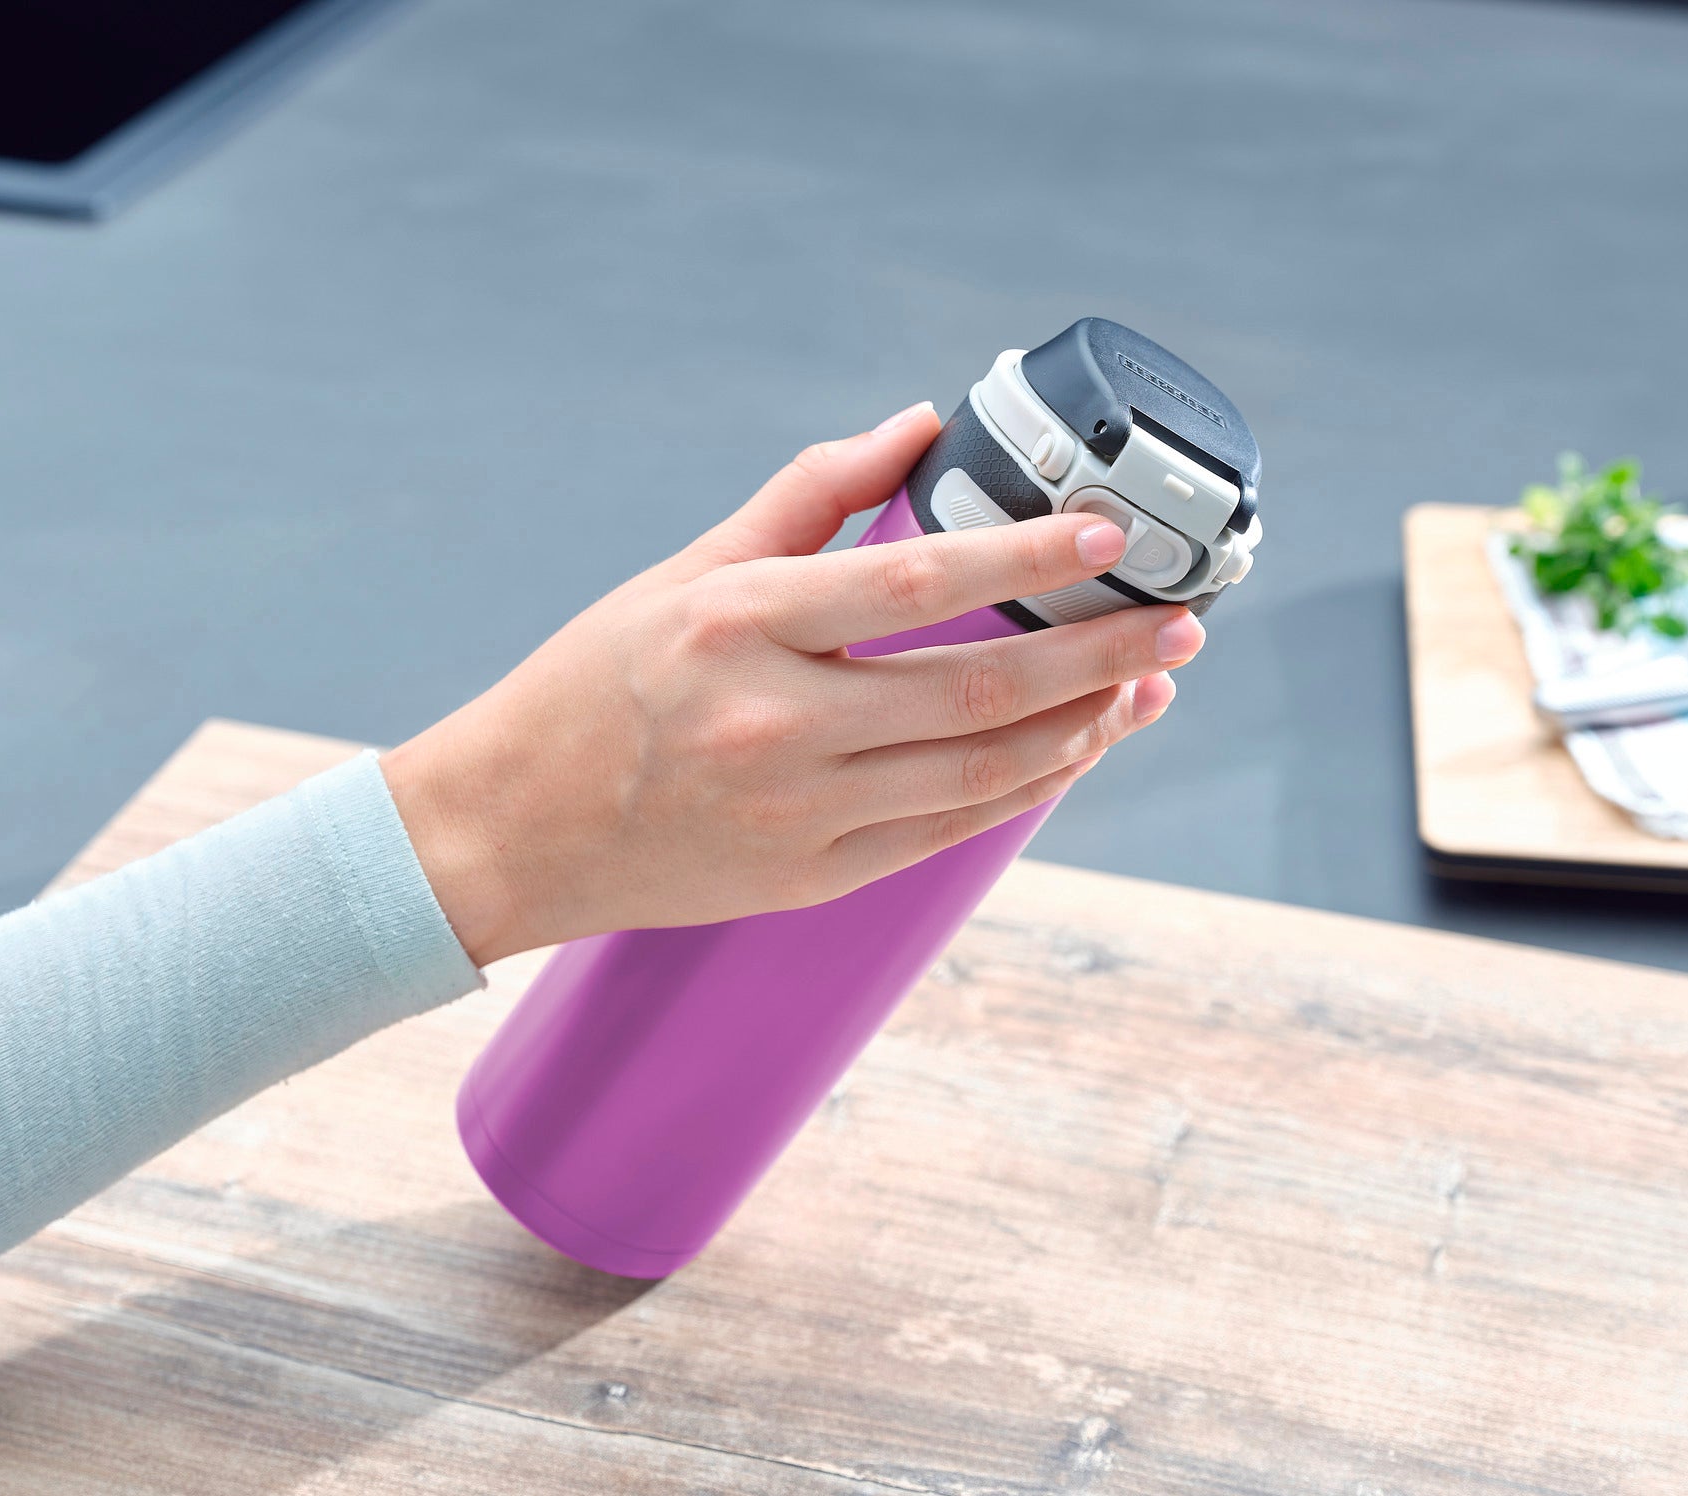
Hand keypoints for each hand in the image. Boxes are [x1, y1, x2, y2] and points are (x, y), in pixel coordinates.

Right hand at [380, 401, 1203, 964]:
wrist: (508, 831)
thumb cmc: (591, 684)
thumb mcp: (684, 571)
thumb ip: (807, 495)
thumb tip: (915, 425)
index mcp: (736, 624)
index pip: (915, 582)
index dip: (1027, 560)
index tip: (1110, 536)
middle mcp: (774, 723)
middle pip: (979, 688)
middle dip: (1100, 654)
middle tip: (1179, 622)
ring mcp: (797, 812)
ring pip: (983, 770)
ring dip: (1084, 728)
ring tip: (1148, 686)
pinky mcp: (810, 878)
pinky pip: (948, 832)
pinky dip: (1024, 789)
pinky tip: (1072, 751)